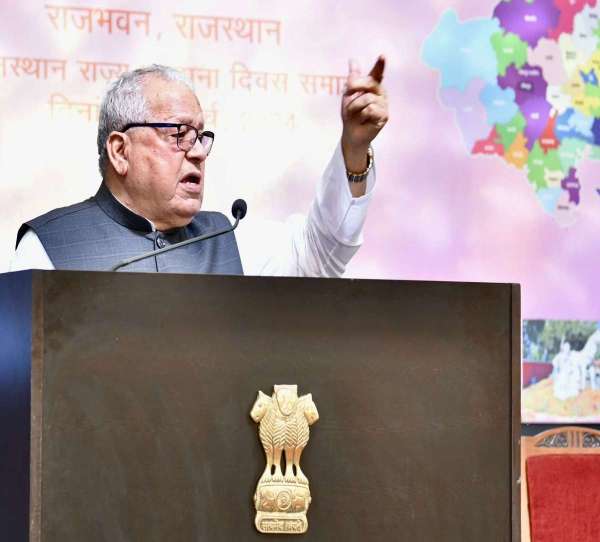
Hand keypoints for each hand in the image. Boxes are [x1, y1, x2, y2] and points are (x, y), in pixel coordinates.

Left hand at [341, 55, 388, 171]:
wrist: (351, 133)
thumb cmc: (351, 114)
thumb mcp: (349, 94)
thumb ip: (353, 78)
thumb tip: (353, 60)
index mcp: (373, 86)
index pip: (377, 73)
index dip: (380, 65)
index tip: (382, 56)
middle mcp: (381, 93)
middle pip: (370, 83)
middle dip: (356, 87)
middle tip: (348, 94)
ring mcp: (384, 104)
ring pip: (367, 98)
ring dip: (356, 107)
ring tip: (356, 114)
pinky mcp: (384, 115)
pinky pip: (370, 109)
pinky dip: (362, 115)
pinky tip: (363, 120)